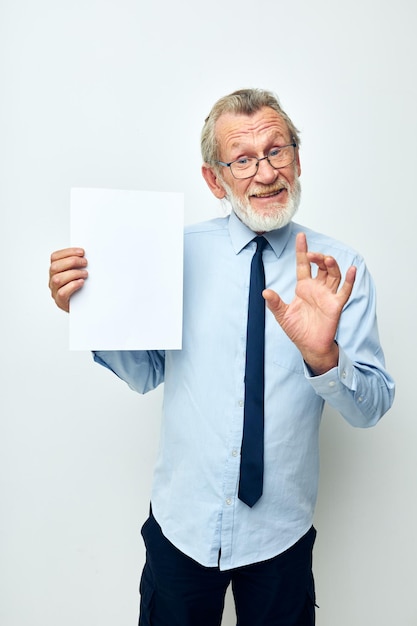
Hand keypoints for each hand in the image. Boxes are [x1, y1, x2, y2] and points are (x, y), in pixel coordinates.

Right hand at [49, 247, 87, 311]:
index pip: (55, 257)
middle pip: (55, 267)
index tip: (81, 252)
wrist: (83, 306)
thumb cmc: (81, 289)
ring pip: (57, 279)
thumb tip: (86, 255)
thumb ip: (78, 264)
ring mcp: (55, 291)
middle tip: (85, 263)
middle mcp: (52, 280)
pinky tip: (81, 283)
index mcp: (55, 271)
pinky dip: (73, 286)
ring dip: (73, 274)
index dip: (68, 252)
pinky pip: (62, 293)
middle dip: (72, 262)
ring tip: (85, 274)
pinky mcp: (60, 301)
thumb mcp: (78, 273)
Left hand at [263, 232, 355, 374]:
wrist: (309, 346)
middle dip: (317, 257)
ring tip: (327, 259)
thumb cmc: (298, 330)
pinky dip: (349, 280)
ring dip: (331, 265)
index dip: (302, 251)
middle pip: (321, 266)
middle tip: (312, 254)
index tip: (301, 237)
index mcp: (304, 287)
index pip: (304, 265)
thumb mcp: (282, 315)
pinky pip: (345, 290)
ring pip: (333, 274)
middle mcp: (317, 288)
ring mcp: (328, 295)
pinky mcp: (336, 304)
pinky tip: (352, 270)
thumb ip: (274, 303)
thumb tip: (265, 292)